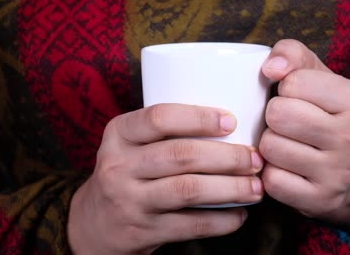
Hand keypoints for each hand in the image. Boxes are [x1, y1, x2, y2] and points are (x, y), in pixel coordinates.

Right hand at [67, 104, 263, 254]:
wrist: (93, 223)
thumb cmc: (127, 173)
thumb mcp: (131, 145)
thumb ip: (165, 133)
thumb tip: (232, 126)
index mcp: (118, 134)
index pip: (160, 117)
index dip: (200, 118)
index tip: (232, 121)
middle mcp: (119, 165)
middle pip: (181, 155)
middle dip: (227, 156)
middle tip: (255, 159)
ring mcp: (128, 201)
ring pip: (189, 190)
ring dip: (230, 188)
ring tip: (256, 187)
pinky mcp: (141, 232)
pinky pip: (190, 226)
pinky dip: (221, 221)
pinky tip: (239, 215)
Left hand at [259, 39, 349, 224]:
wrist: (340, 171)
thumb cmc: (320, 113)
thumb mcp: (314, 76)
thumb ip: (291, 55)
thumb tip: (271, 67)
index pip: (292, 82)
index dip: (286, 90)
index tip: (300, 100)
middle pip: (278, 114)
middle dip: (274, 117)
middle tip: (289, 124)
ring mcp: (339, 173)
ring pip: (270, 147)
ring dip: (270, 145)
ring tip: (288, 145)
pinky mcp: (319, 200)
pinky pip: (271, 180)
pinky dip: (271, 173)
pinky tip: (287, 170)